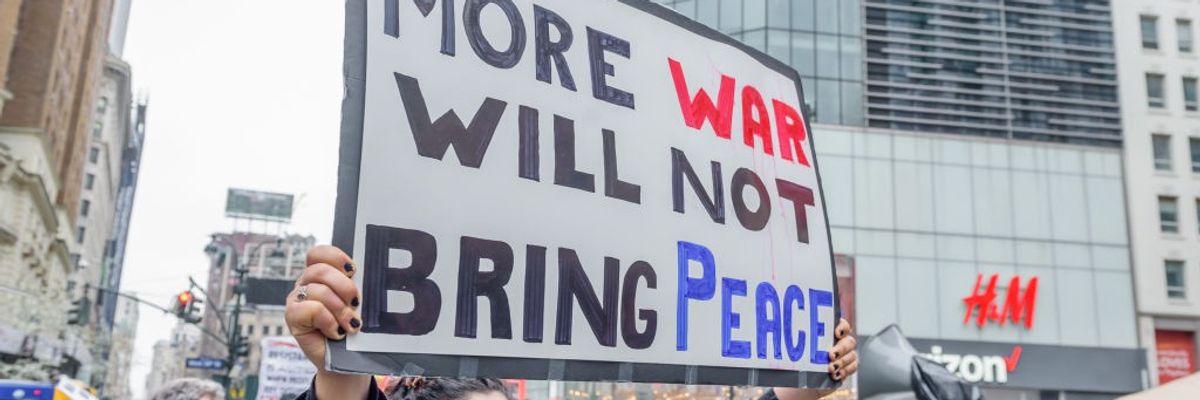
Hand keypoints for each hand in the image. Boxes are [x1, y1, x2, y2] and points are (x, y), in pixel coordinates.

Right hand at [285, 245, 369, 398]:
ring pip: (318, 290)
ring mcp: (298, 299)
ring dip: (340, 309)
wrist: (347, 360)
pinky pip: (311, 309)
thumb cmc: (355, 328)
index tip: (353, 270)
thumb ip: (360, 286)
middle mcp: (307, 283)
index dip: (336, 257)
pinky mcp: (292, 317)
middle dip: (344, 286)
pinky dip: (328, 321)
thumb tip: (372, 275)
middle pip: (320, 269)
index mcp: (323, 275)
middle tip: (357, 303)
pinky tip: (336, 332)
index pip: (319, 253)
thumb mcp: (360, 303)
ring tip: (351, 325)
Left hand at [772, 318, 858, 399]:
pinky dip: (845, 371)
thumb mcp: (798, 348)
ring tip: (830, 368)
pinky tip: (835, 375)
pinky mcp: (847, 368)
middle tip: (830, 355)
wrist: (803, 380)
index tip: (836, 333)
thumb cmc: (800, 360)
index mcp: (830, 333)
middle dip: (841, 348)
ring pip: (852, 355)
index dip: (843, 327)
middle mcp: (840, 342)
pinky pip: (852, 368)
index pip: (843, 325)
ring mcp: (845, 355)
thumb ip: (798, 339)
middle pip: (849, 341)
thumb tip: (786, 329)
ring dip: (842, 362)